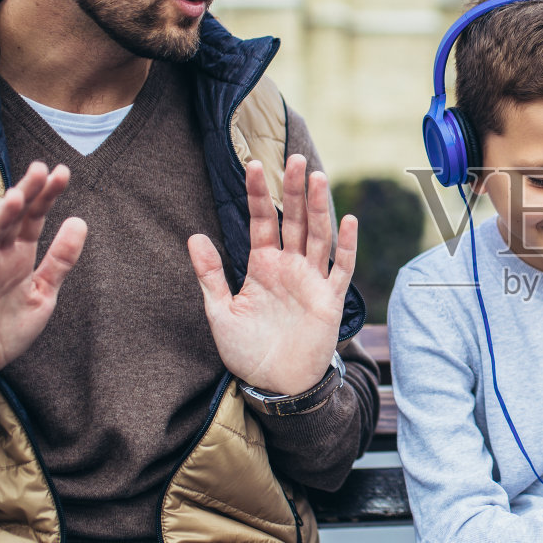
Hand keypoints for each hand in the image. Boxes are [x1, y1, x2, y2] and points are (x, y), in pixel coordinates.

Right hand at [0, 160, 87, 393]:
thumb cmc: (5, 327)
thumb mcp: (43, 293)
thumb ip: (60, 260)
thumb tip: (79, 221)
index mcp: (17, 257)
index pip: (32, 220)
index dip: (45, 197)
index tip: (62, 172)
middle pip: (10, 222)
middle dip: (26, 196)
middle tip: (41, 168)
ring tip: (15, 195)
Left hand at [188, 155, 356, 396]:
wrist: (275, 385)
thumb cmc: (247, 351)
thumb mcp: (220, 312)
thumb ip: (210, 275)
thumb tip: (194, 236)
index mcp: (263, 265)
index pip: (262, 221)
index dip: (258, 194)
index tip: (251, 164)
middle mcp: (290, 267)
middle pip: (295, 220)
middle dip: (295, 189)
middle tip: (296, 157)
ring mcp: (311, 281)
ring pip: (318, 236)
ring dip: (319, 208)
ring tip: (317, 178)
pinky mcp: (329, 300)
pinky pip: (340, 269)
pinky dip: (346, 246)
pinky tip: (348, 221)